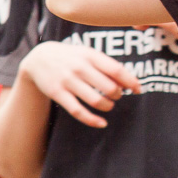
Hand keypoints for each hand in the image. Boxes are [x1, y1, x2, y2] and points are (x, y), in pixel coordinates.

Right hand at [18, 41, 141, 127]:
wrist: (39, 58)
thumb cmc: (72, 57)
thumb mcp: (88, 53)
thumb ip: (107, 65)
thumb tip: (130, 82)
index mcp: (90, 55)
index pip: (116, 69)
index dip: (131, 81)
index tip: (138, 89)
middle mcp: (79, 67)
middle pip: (108, 87)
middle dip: (118, 95)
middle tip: (117, 95)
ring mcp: (67, 81)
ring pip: (96, 100)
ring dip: (108, 106)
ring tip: (108, 105)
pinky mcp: (58, 94)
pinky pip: (78, 111)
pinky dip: (92, 120)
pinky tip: (102, 123)